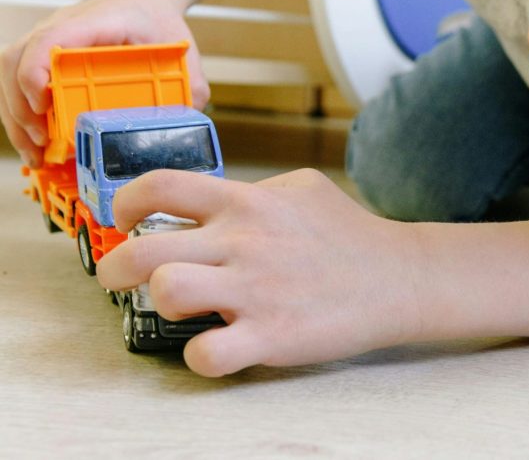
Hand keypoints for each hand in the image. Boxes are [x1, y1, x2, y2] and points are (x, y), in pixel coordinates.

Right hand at [0, 0, 208, 167]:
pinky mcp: (41, 55)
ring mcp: (46, 39)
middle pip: (17, 58)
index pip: (52, 37)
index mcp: (95, 20)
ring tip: (35, 154)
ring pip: (8, 72)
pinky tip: (35, 144)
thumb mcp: (180, 48)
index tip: (43, 105)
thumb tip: (189, 119)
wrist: (142, 1)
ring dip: (15, 116)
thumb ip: (190, 84)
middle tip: (41, 143)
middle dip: (21, 106)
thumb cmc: (156, 23)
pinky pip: (15, 81)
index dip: (37, 70)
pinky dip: (20, 114)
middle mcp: (60, 26)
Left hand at [96, 168, 423, 376]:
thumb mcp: (303, 189)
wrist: (401, 277)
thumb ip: (253, 190)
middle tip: (119, 278)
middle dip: (114, 269)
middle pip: (142, 250)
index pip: (160, 186)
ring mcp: (256, 290)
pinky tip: (215, 347)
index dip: (125, 202)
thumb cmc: (349, 233)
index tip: (123, 219)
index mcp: (247, 202)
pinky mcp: (272, 336)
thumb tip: (209, 200)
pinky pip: (206, 355)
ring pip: (167, 295)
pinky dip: (199, 356)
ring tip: (179, 309)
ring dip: (160, 306)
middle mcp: (244, 241)